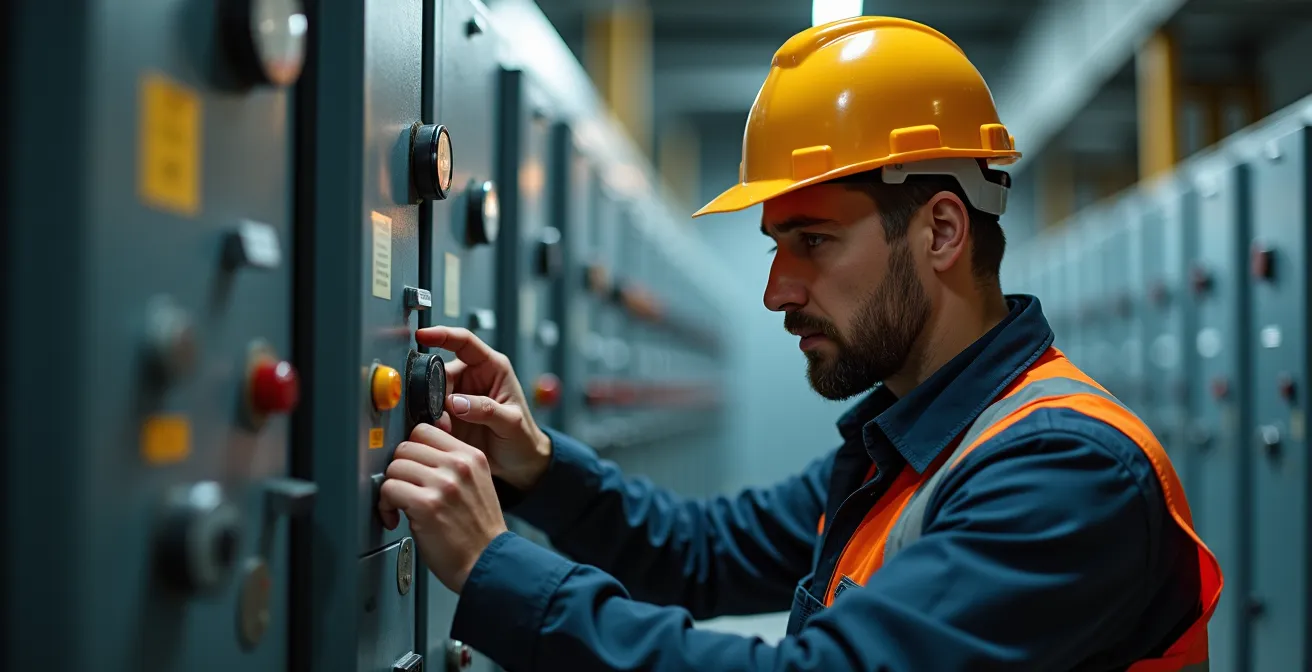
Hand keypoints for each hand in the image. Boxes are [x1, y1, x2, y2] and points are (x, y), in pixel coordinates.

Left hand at [377, 423, 508, 593]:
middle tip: (403, 489)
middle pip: (406, 446)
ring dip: (391, 488)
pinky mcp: (426, 504)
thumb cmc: (478, 532)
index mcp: (472, 456)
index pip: (425, 430)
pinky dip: (385, 506)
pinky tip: (396, 518)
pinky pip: (388, 489)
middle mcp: (458, 465)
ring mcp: (443, 484)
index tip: (410, 467)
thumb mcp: (476, 485)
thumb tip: (415, 457)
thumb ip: (452, 466)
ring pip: (394, 466)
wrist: (488, 563)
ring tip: (400, 506)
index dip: (412, 450)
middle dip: (399, 469)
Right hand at [415, 326, 551, 491]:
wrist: (519, 464)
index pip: (464, 342)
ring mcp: (458, 397)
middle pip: (441, 371)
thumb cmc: (524, 438)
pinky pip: (430, 412)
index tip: (423, 334)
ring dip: (433, 410)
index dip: (443, 335)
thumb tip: (455, 402)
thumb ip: (486, 410)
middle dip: (435, 392)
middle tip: (442, 416)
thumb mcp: (511, 422)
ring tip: (446, 429)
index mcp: (492, 367)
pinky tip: (440, 434)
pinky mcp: (448, 416)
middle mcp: (472, 378)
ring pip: (431, 393)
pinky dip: (430, 422)